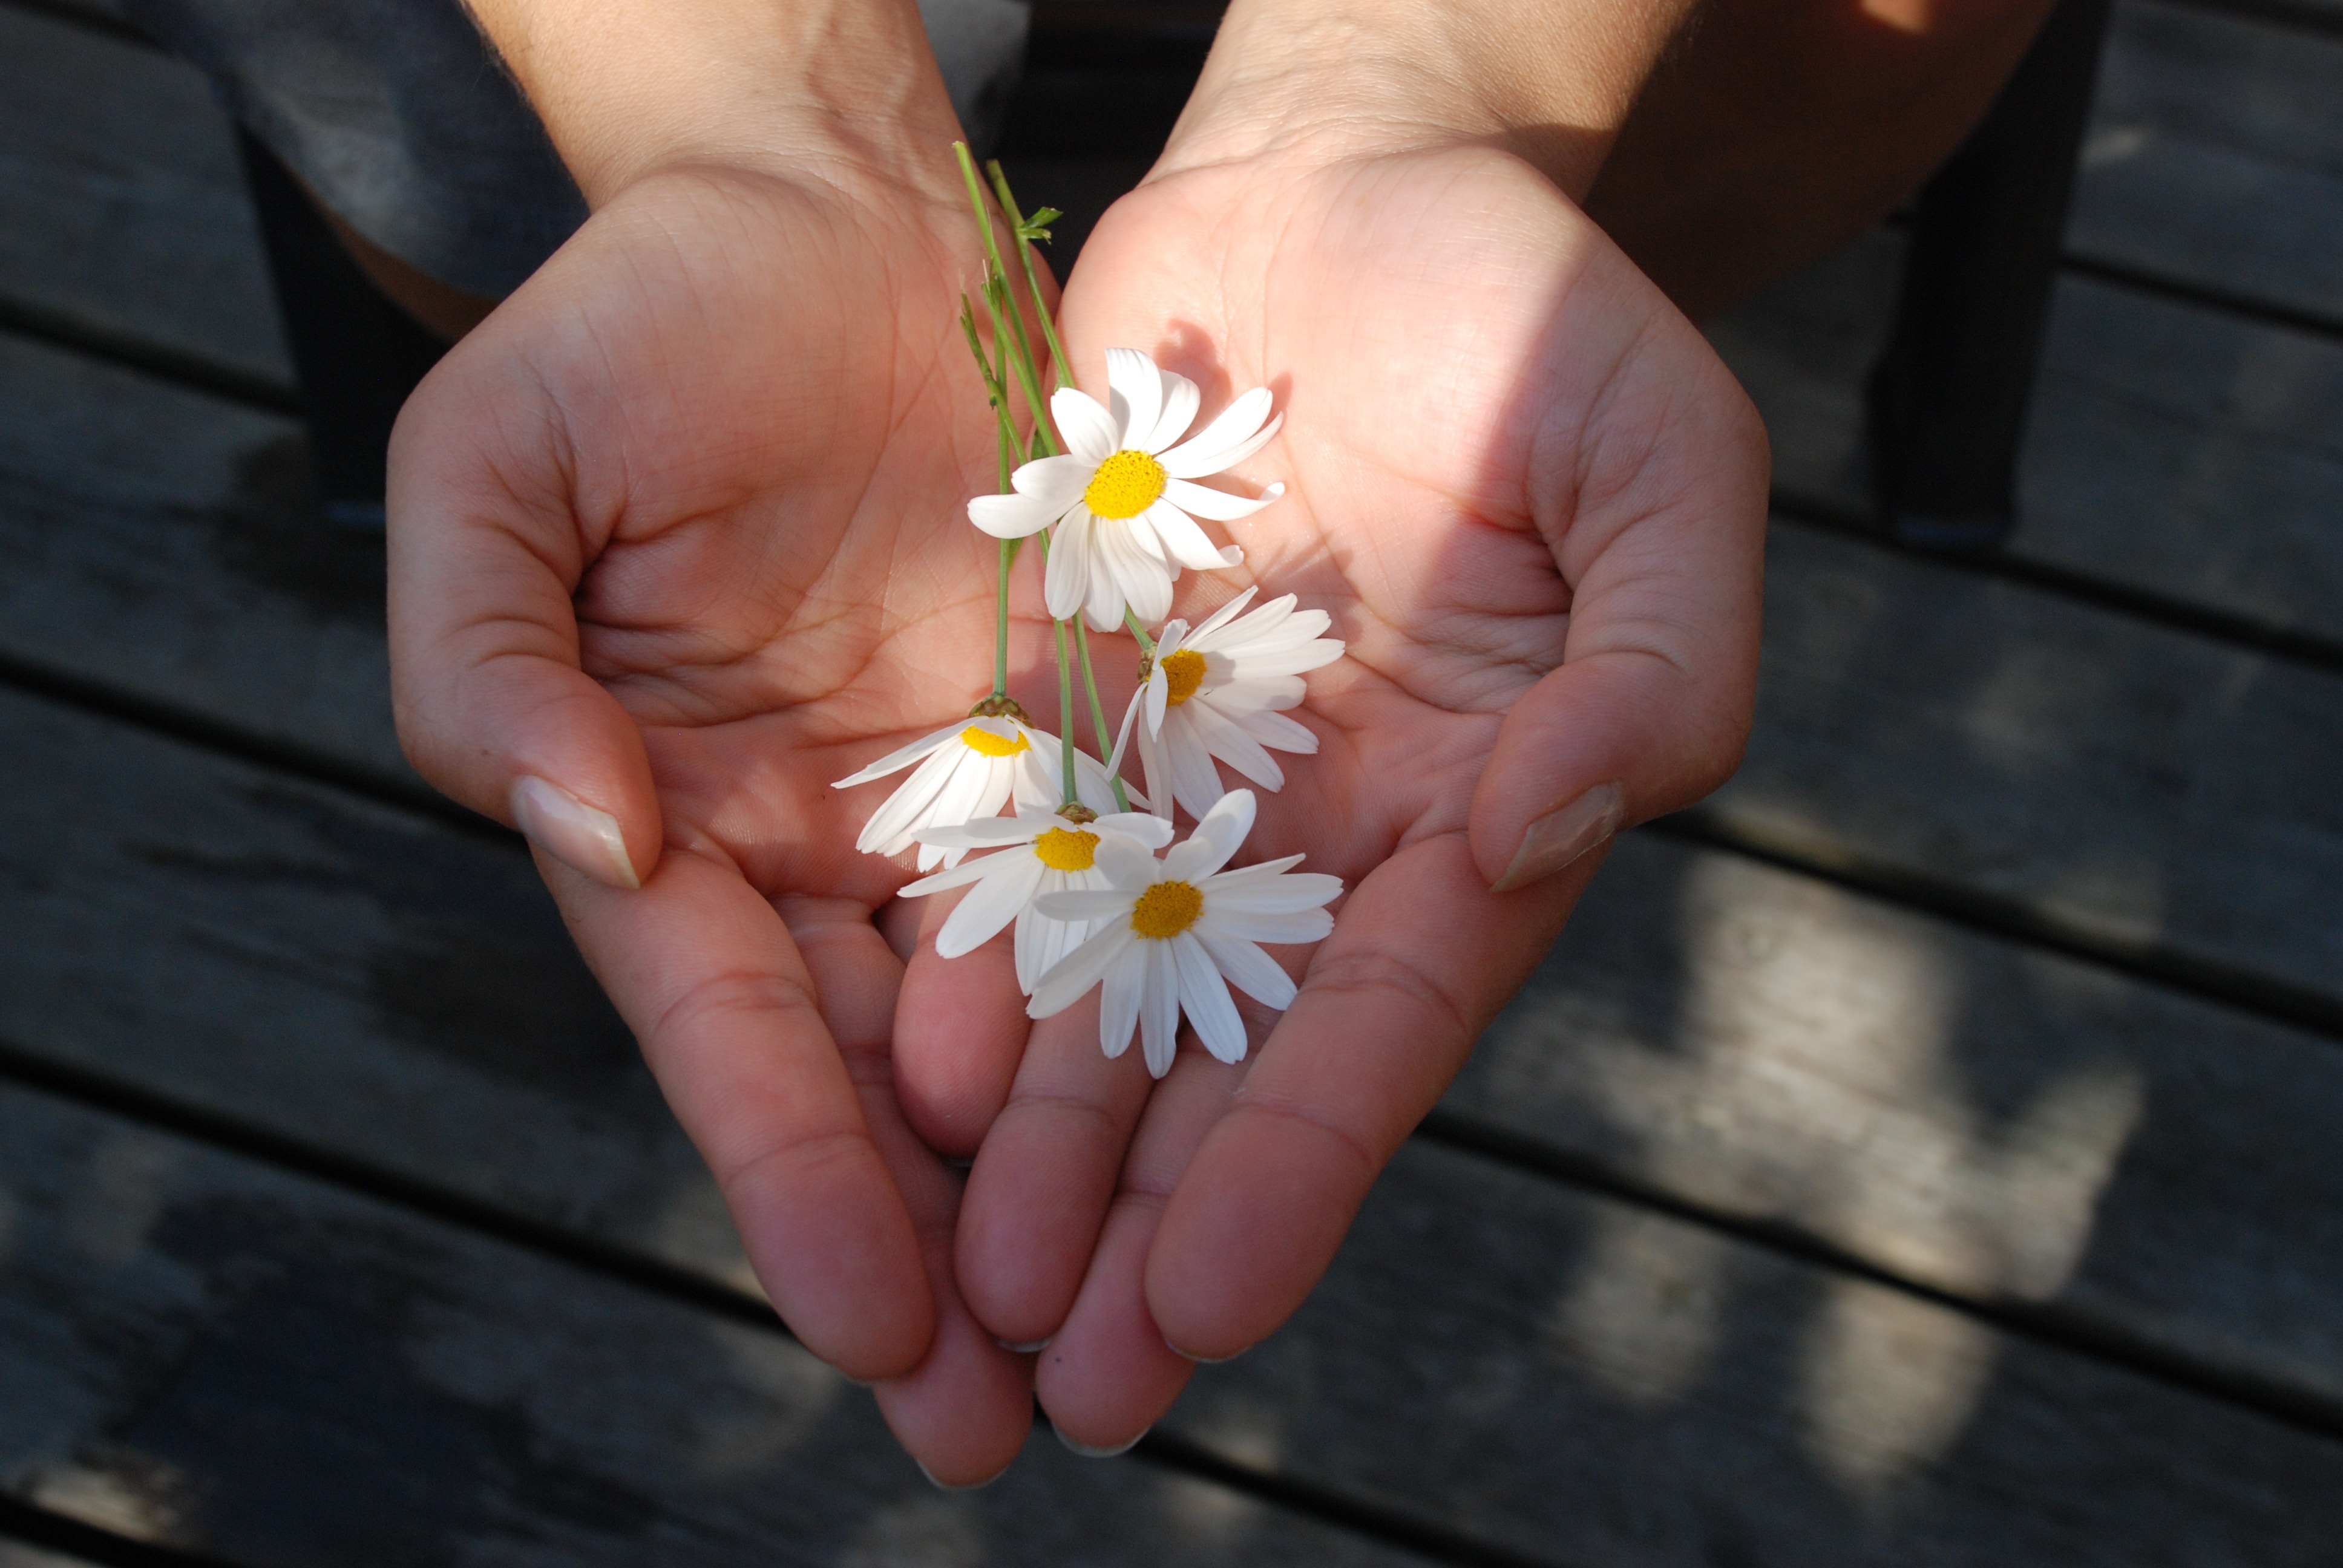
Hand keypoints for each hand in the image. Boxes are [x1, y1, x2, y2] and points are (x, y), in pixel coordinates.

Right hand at [388, 159, 1065, 1483]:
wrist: (825, 211)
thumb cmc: (633, 326)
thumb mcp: (495, 470)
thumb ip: (487, 661)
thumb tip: (581, 836)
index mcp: (668, 816)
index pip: (732, 1036)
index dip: (793, 1181)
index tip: (866, 1325)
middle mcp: (817, 847)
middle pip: (875, 1082)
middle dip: (932, 1257)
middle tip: (996, 1431)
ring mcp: (956, 802)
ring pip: (1015, 1029)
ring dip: (1060, 1189)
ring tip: (1121, 1347)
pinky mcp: (1078, 738)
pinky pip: (1130, 887)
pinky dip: (1157, 1016)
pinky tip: (1211, 1140)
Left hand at [902, 137, 1767, 1444]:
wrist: (1350, 184)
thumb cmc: (1540, 316)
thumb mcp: (1665, 466)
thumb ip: (1654, 665)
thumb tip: (1536, 836)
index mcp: (1476, 806)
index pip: (1385, 1018)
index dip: (1302, 1163)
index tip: (1207, 1306)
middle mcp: (1323, 827)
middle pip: (1232, 1054)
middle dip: (1153, 1221)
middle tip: (1067, 1387)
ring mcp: (1191, 772)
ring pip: (1106, 989)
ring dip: (1045, 1150)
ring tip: (970, 1297)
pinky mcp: (1075, 698)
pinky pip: (1010, 848)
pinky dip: (967, 963)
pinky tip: (909, 1083)